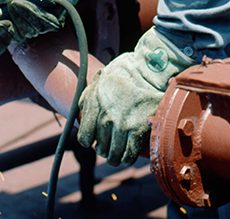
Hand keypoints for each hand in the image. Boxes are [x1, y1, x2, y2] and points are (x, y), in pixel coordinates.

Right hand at [0, 0, 87, 61]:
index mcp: (10, 21)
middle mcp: (24, 27)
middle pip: (13, 36)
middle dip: (10, 22)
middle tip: (13, 4)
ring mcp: (39, 26)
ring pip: (28, 31)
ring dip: (26, 13)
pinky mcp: (54, 23)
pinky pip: (44, 25)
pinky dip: (40, 13)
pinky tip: (44, 2)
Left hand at [77, 27, 194, 165]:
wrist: (148, 69)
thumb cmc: (124, 73)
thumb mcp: (98, 81)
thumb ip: (87, 98)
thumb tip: (80, 113)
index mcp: (94, 105)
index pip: (84, 137)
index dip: (89, 140)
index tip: (95, 139)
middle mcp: (106, 117)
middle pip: (100, 148)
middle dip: (104, 150)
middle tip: (109, 148)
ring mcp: (122, 125)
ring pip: (114, 154)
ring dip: (115, 157)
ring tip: (118, 156)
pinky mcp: (139, 130)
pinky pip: (130, 154)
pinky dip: (128, 158)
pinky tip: (129, 156)